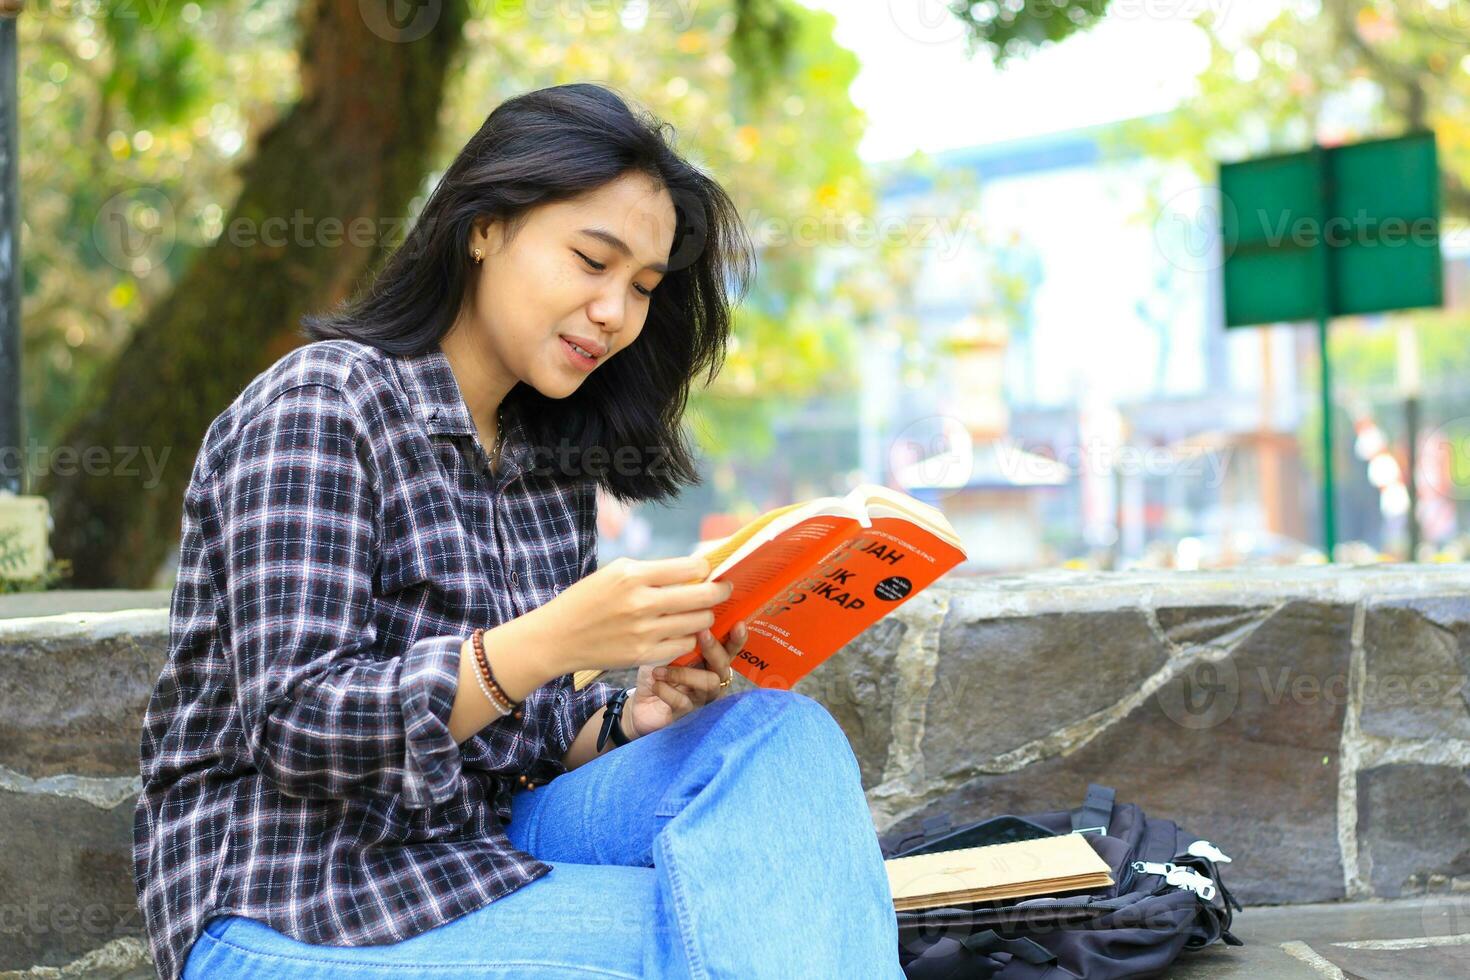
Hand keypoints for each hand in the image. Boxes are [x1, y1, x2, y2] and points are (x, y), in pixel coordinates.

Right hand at [532, 555, 734, 674]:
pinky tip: (680, 632)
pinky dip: (688, 638)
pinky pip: (684, 645)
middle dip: (720, 591)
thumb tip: (693, 570)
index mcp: (633, 575)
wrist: (558, 637)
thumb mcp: (615, 572)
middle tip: (724, 589)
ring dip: (704, 616)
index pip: (690, 568)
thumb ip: (653, 571)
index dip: (706, 569)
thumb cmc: (587, 599)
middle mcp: (641, 603)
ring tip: (699, 612)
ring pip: (699, 623)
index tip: (709, 571)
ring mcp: (644, 632)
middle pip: (703, 597)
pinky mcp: (644, 655)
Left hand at [626, 621, 747, 737]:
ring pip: (709, 683)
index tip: (739, 624)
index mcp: (709, 662)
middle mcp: (712, 680)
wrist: (638, 705)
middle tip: (702, 633)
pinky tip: (655, 685)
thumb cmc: (656, 673)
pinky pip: (684, 702)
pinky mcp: (688, 715)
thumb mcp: (664, 652)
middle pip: (724, 665)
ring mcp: (702, 699)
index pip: (729, 649)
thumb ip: (678, 639)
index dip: (737, 638)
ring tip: (660, 671)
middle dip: (714, 648)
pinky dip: (667, 691)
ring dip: (683, 673)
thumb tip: (685, 617)